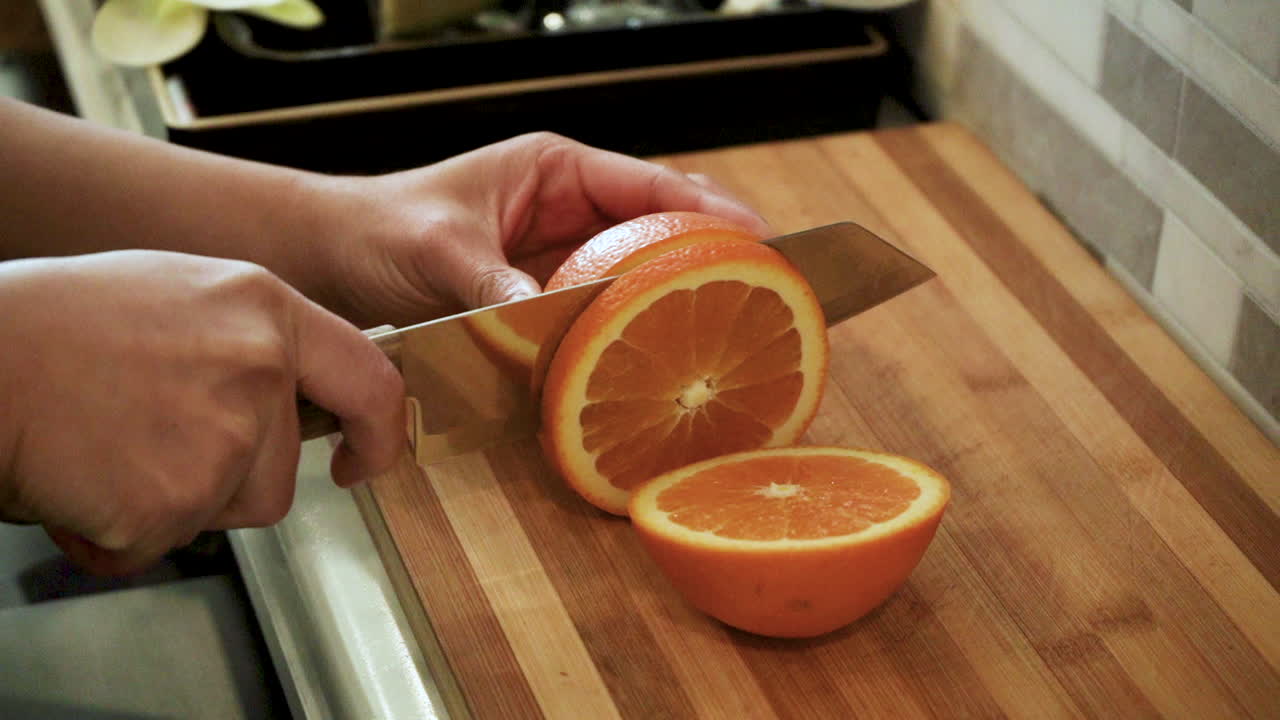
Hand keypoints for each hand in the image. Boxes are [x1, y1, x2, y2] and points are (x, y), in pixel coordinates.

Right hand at [0, 251, 403, 573]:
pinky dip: (120, 532)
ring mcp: (223, 436)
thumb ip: (251, 341)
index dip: (379, 433)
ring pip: (230, 510)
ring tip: (110, 449)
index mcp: (264, 311)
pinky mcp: (174, 498)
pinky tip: (83, 478)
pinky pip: (162, 543)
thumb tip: (291, 392)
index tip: (365, 459)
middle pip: (282, 471)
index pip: (370, 381)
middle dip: (227, 479)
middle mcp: (258, 369)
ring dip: (174, 503)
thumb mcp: (180, 295)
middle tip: (149, 439)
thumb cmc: (54, 325)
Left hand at [307, 132, 771, 326]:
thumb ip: (491, 279)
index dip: (708, 210)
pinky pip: (599, 311)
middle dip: (707, 254)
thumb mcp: (438, 247)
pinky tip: (653, 357)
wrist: (333, 259)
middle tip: (763, 288)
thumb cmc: (378, 227)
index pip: (647, 185)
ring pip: (634, 273)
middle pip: (657, 227)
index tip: (758, 236)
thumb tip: (541, 315)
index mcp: (553, 169)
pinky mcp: (543, 298)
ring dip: (670, 297)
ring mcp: (558, 255)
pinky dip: (625, 331)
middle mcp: (566, 208)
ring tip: (729, 325)